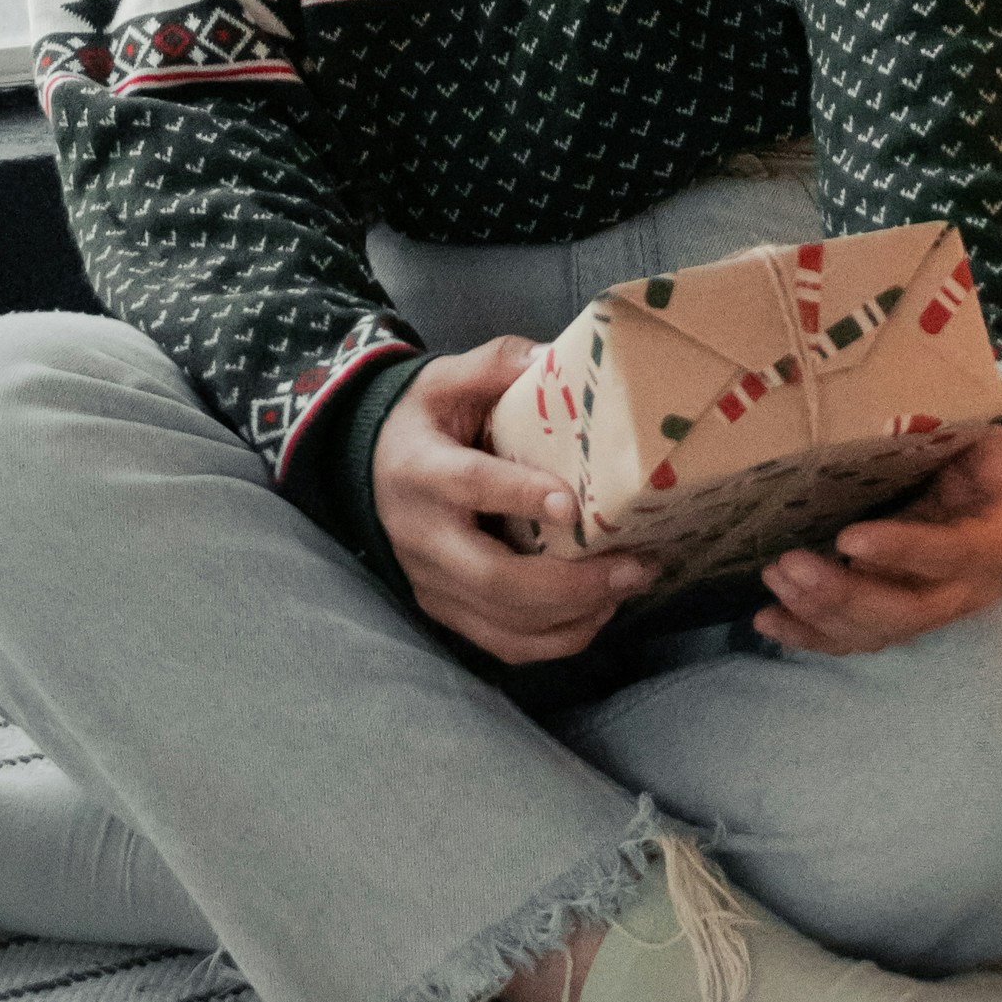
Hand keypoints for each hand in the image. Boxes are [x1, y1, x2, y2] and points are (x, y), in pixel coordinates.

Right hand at [371, 337, 655, 668]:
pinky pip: (504, 645)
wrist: (367, 469)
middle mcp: (423, 538)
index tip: (571, 504)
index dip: (518, 497)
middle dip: (571, 583)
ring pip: (505, 623)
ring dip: (575, 615)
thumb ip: (495, 364)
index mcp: (422, 470)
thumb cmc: (421, 421)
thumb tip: (556, 356)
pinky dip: (558, 639)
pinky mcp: (446, 612)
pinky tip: (598, 611)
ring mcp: (433, 584)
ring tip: (630, 585)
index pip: (469, 487)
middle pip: (494, 579)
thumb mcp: (445, 380)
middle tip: (634, 567)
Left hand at [753, 424, 1001, 657]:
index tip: (847, 538)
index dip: (901, 550)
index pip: (950, 553)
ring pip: (878, 633)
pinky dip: (809, 634)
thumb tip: (896, 424)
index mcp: (995, 537)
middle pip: (908, 611)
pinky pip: (854, 641)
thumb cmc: (973, 458)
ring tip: (774, 578)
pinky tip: (769, 620)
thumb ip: (944, 438)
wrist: (991, 496)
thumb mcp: (973, 438)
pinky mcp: (901, 624)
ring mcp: (935, 614)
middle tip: (788, 564)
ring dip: (819, 612)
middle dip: (843, 594)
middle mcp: (969, 589)